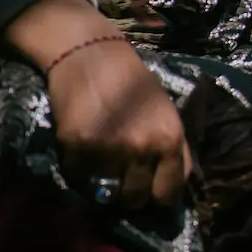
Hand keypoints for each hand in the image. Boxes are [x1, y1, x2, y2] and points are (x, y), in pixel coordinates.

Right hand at [4, 0, 190, 209]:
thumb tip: (175, 189)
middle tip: (122, 172)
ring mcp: (108, 149)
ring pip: (106, 194)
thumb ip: (173, 150)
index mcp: (169, 139)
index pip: (168, 196)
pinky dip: (79, 169)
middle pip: (135, 200)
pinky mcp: (77, 146)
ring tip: (102, 159)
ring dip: (103, 181)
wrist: (90, 52)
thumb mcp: (165, 112)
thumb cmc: (132, 81)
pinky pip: (78, 178)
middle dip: (129, 191)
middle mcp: (141, 147)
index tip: (150, 188)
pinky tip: (83, 147)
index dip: (158, 195)